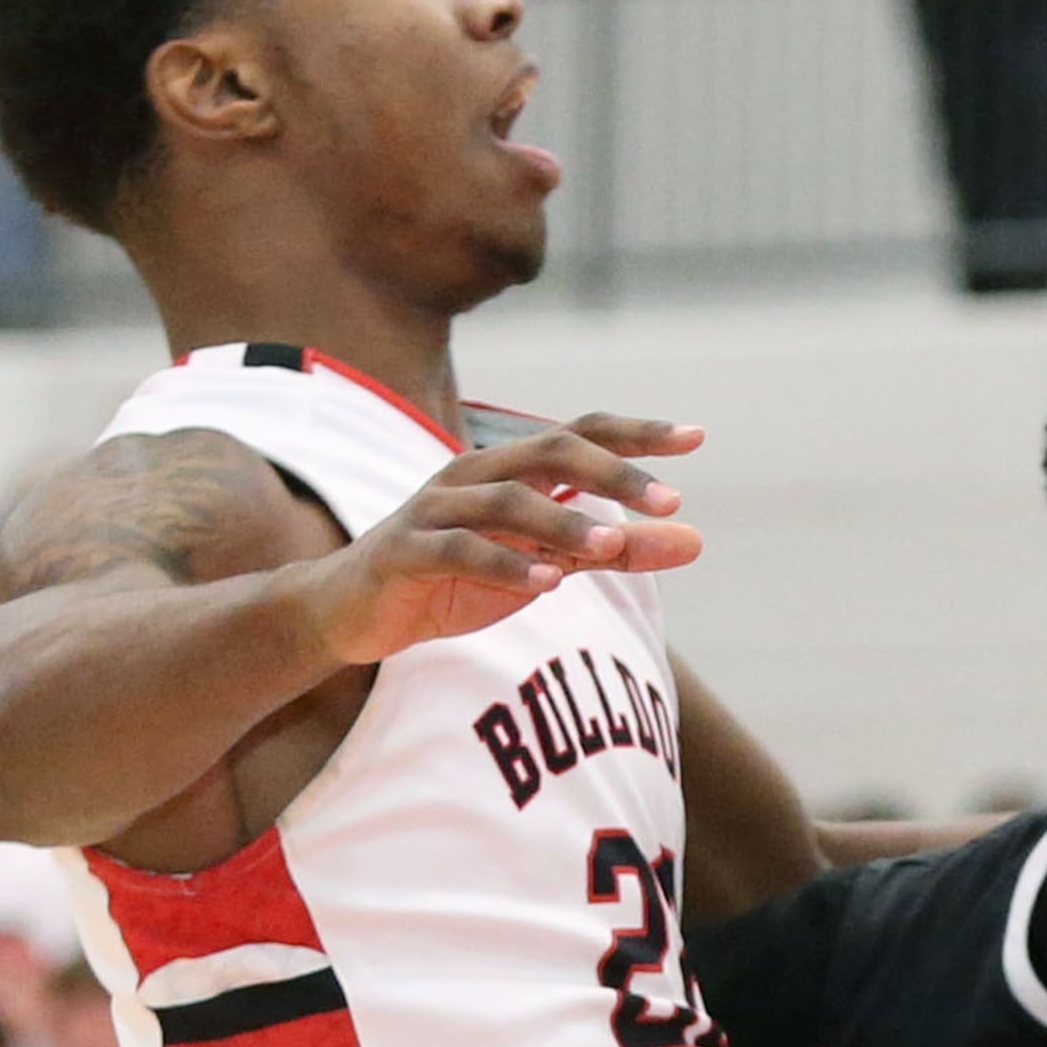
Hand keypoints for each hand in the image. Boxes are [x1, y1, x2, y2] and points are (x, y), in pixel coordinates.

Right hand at [299, 419, 703, 667]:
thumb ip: (616, 550)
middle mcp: (473, 474)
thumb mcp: (545, 567)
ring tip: (612, 543)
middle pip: (550, 451)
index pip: (581, 435)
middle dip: (613, 471)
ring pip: (507, 502)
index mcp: (509, 470)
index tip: (697, 438)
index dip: (636, 434)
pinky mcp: (405, 551)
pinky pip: (459, 551)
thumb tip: (696, 539)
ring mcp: (435, 509)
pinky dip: (504, 565)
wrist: (350, 612)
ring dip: (564, 522)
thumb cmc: (452, 580)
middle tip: (669, 498)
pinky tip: (546, 585)